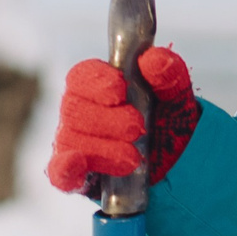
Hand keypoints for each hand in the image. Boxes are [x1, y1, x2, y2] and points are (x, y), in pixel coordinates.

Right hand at [44, 46, 202, 195]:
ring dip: (104, 149)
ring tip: (134, 157)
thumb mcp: (175, 95)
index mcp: (99, 86)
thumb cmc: (166, 119)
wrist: (177, 161)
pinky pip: (59, 172)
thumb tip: (154, 59)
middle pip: (74, 109)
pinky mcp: (75, 175)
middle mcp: (80, 112)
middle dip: (107, 120)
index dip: (97, 81)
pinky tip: (79, 167)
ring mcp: (74, 143)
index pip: (82, 76)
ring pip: (71, 141)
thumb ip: (168, 74)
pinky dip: (66, 169)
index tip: (119, 90)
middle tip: (137, 128)